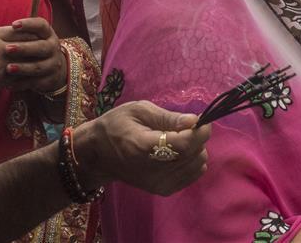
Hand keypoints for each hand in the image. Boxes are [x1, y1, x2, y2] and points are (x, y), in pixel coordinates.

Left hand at [2, 18, 65, 94]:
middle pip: (41, 47)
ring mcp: (53, 64)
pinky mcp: (49, 79)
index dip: (28, 24)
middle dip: (24, 48)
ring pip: (39, 66)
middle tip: (7, 49)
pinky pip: (36, 82)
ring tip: (8, 68)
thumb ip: (19, 35)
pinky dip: (22, 84)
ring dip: (23, 68)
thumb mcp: (31, 38)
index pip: (41, 25)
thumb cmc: (33, 48)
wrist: (51, 68)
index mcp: (47, 34)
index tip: (13, 25)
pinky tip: (9, 84)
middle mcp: (53, 48)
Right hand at [76, 101, 209, 195]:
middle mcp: (153, 170)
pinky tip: (178, 153)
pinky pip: (193, 175)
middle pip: (194, 155)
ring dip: (196, 150)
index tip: (201, 120)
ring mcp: (159, 183)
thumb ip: (168, 117)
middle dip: (197, 138)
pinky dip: (192, 161)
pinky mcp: (163, 190)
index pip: (184, 144)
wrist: (98, 155)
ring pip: (197, 165)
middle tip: (184, 128)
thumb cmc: (117, 126)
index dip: (199, 131)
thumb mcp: (138, 110)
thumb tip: (194, 121)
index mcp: (144, 146)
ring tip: (178, 140)